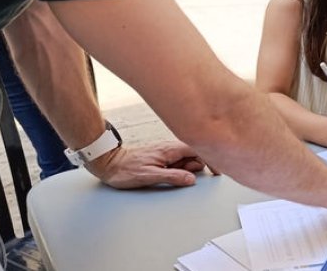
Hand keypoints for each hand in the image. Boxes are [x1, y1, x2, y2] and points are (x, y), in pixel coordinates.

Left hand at [86, 141, 213, 188]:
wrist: (109, 164)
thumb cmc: (125, 170)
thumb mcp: (149, 176)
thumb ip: (172, 177)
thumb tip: (191, 179)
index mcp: (170, 149)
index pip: (198, 149)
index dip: (210, 158)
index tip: (217, 169)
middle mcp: (170, 147)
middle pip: (195, 153)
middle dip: (195, 166)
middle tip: (181, 176)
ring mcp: (166, 151)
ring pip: (187, 157)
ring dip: (186, 168)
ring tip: (170, 175)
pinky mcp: (162, 155)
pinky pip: (179, 160)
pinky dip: (180, 168)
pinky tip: (169, 174)